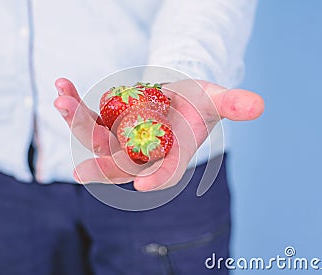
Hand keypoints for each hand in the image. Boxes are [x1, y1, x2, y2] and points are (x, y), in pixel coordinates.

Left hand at [54, 78, 263, 190]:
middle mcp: (143, 153)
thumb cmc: (197, 103)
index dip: (159, 178)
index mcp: (171, 154)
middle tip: (81, 171)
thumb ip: (234, 104)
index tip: (144, 184)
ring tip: (62, 101)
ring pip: (96, 139)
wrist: (175, 98)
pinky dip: (74, 103)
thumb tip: (259, 104)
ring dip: (77, 123)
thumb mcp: (216, 99)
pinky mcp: (105, 123)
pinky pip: (87, 116)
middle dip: (101, 164)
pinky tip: (62, 87)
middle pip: (121, 164)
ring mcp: (120, 140)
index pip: (166, 172)